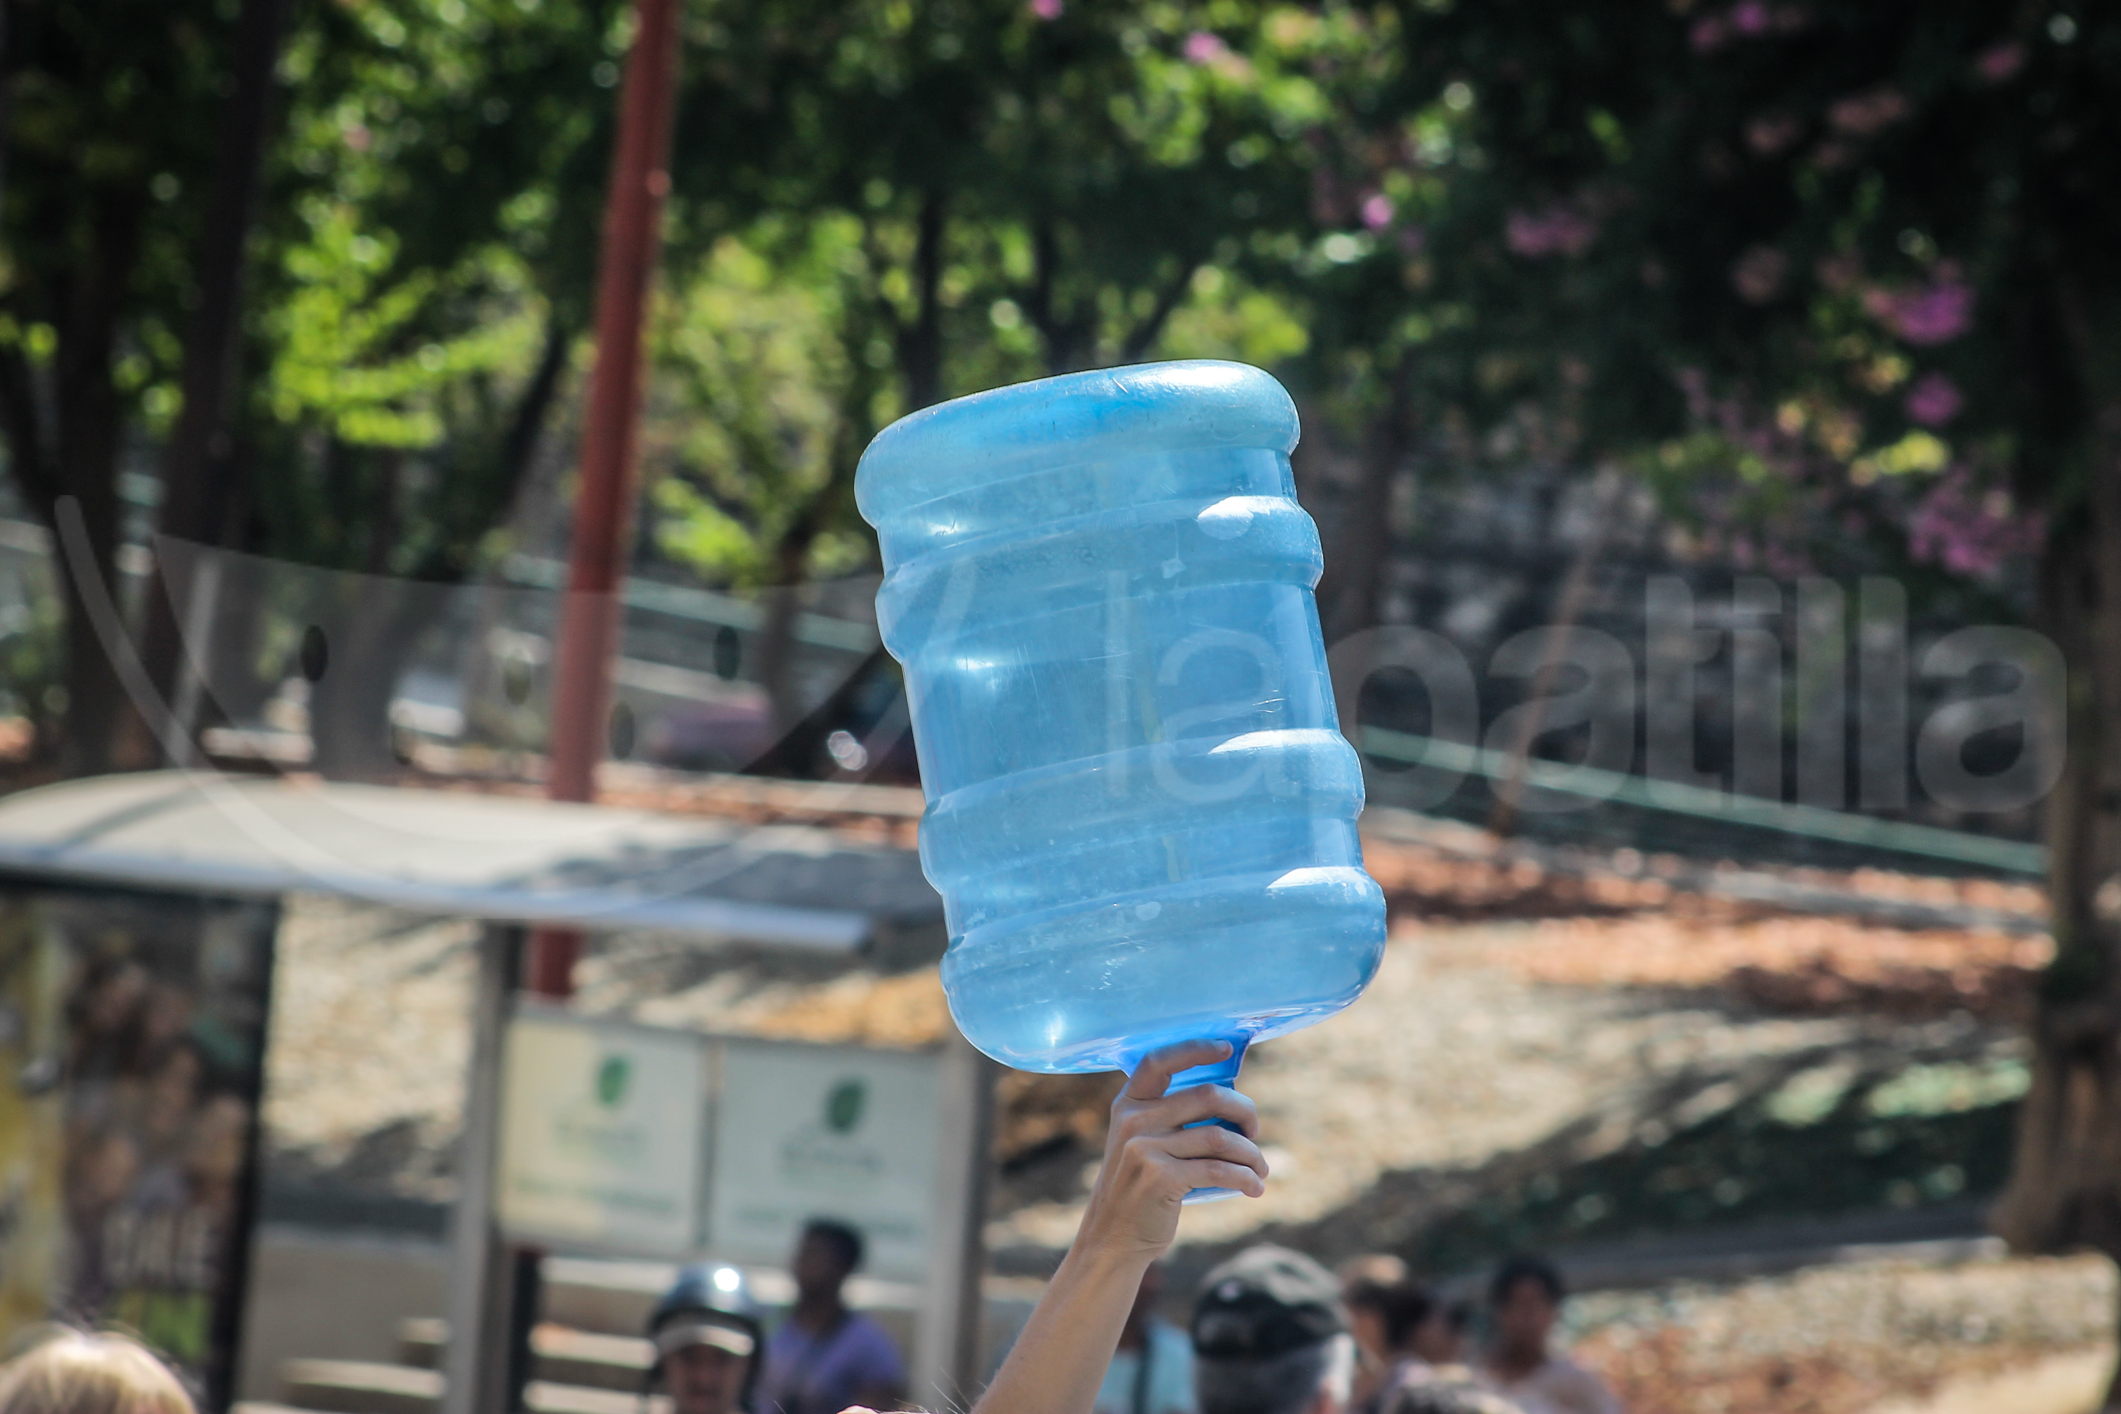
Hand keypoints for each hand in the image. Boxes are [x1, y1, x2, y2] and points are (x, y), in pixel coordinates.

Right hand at [1075, 1040, 1267, 1262]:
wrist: (1113, 1239)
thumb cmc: (1138, 1188)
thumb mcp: (1138, 1144)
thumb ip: (1167, 1119)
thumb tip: (1229, 1101)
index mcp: (1128, 1105)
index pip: (1160, 1061)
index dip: (1195, 1048)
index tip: (1226, 1048)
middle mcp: (1133, 1121)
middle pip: (1207, 1095)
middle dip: (1244, 1111)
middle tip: (1254, 1132)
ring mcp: (1144, 1149)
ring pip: (1219, 1137)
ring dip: (1251, 1154)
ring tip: (1260, 1168)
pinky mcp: (1161, 1179)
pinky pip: (1219, 1170)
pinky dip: (1245, 1178)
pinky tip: (1254, 1188)